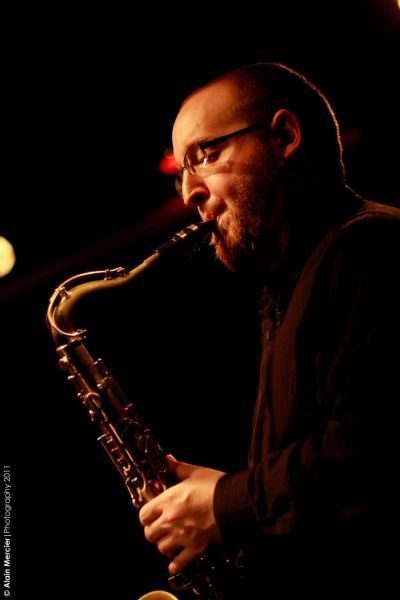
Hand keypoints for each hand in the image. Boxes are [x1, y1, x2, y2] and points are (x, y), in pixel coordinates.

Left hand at [139, 455, 225, 574]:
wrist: (234, 503)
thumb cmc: (216, 488)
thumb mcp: (196, 473)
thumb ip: (179, 468)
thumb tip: (169, 460)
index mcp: (168, 500)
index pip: (144, 514)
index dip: (147, 515)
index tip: (152, 515)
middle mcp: (171, 520)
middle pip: (150, 534)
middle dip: (155, 531)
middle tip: (161, 529)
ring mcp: (182, 536)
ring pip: (162, 548)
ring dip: (165, 546)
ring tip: (170, 542)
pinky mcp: (195, 548)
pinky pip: (179, 563)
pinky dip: (176, 564)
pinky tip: (176, 562)